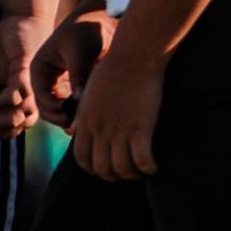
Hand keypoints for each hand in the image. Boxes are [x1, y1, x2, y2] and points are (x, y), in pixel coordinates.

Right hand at [0, 14, 54, 141]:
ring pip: (25, 112)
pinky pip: (19, 93)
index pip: (18, 125)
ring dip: (3, 121)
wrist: (21, 16)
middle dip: (1, 132)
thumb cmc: (9, 46)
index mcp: (26, 95)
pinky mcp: (26, 68)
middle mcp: (33, 91)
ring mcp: (31, 81)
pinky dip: (4, 102)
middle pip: (23, 124)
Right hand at [31, 7, 115, 129]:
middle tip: (79, 121)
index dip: (55, 108)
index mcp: (39, 69)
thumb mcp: (80, 52)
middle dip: (62, 116)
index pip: (41, 97)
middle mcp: (46, 79)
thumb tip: (79, 100)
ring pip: (59, 110)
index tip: (72, 110)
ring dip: (70, 117)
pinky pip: (71, 105)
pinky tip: (86, 118)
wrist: (101, 19)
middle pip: (47, 109)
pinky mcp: (72, 86)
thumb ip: (78, 75)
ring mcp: (59, 84)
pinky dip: (77, 112)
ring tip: (84, 120)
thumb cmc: (87, 30)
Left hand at [72, 44, 162, 180]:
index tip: (105, 167)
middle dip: (113, 176)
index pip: (82, 159)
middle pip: (102, 168)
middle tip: (126, 172)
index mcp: (86, 121)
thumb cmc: (115, 67)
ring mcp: (120, 131)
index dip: (93, 169)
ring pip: (121, 169)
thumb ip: (83, 115)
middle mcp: (100, 130)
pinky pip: (141, 160)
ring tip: (141, 171)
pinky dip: (148, 168)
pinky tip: (154, 167)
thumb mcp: (90, 93)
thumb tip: (77, 131)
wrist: (135, 54)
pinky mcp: (140, 128)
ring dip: (132, 175)